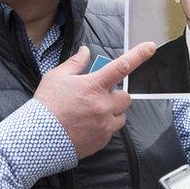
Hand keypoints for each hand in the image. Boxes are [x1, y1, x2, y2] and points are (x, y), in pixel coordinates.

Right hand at [34, 43, 155, 158]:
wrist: (38, 138)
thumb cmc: (46, 104)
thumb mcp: (57, 77)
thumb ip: (75, 63)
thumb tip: (85, 51)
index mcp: (93, 86)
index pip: (122, 66)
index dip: (138, 55)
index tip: (151, 47)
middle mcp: (103, 105)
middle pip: (125, 97)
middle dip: (116, 95)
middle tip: (99, 96)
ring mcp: (104, 125)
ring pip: (121, 116)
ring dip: (112, 112)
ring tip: (92, 113)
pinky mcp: (102, 141)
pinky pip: (111, 131)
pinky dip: (104, 127)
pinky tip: (86, 126)